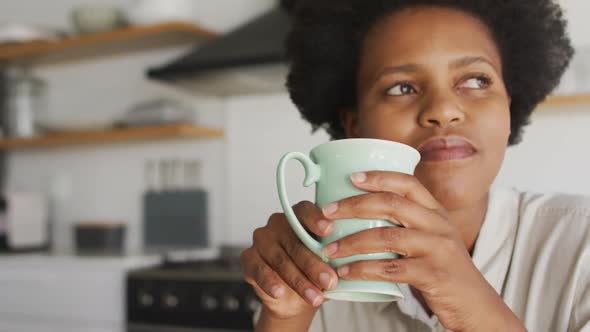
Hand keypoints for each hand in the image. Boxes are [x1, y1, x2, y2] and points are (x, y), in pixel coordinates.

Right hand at [240, 202, 337, 320]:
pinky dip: (270, 282)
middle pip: (296, 242)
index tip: (329, 230)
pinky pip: (259, 269)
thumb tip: (348, 262)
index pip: (306, 211)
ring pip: (280, 259)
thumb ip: (332, 256)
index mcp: (299, 216)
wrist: (293, 298)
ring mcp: (262, 239)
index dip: (316, 219)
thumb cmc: (313, 273)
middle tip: (330, 281)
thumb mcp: (327, 263)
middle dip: (314, 264)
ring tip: (314, 296)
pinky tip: (280, 292)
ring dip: (298, 280)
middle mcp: (278, 223)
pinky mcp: (248, 258)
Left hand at [320, 171, 524, 331]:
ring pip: (386, 236)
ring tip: (328, 249)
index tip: (352, 177)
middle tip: (327, 212)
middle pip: (391, 204)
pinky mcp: (433, 274)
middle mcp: (438, 224)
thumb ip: (407, 225)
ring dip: (351, 242)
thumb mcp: (432, 239)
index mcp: (436, 212)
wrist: (476, 306)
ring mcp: (437, 248)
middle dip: (353, 205)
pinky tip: (346, 273)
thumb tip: (362, 214)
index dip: (378, 177)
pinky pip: (390, 269)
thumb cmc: (444, 271)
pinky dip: (363, 270)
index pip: (407, 183)